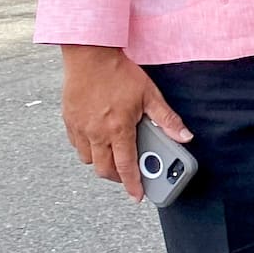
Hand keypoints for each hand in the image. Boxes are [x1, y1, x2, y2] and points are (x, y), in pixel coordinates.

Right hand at [59, 44, 191, 202]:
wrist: (89, 55)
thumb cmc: (119, 73)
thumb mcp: (150, 95)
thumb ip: (167, 119)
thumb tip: (185, 136)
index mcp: (118, 129)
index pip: (125, 166)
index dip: (132, 185)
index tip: (137, 196)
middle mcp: (96, 133)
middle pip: (103, 169)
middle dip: (117, 177)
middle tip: (128, 175)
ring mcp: (79, 128)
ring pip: (87, 159)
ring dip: (101, 163)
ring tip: (115, 155)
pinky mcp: (69, 120)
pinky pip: (76, 145)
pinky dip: (87, 149)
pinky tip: (99, 140)